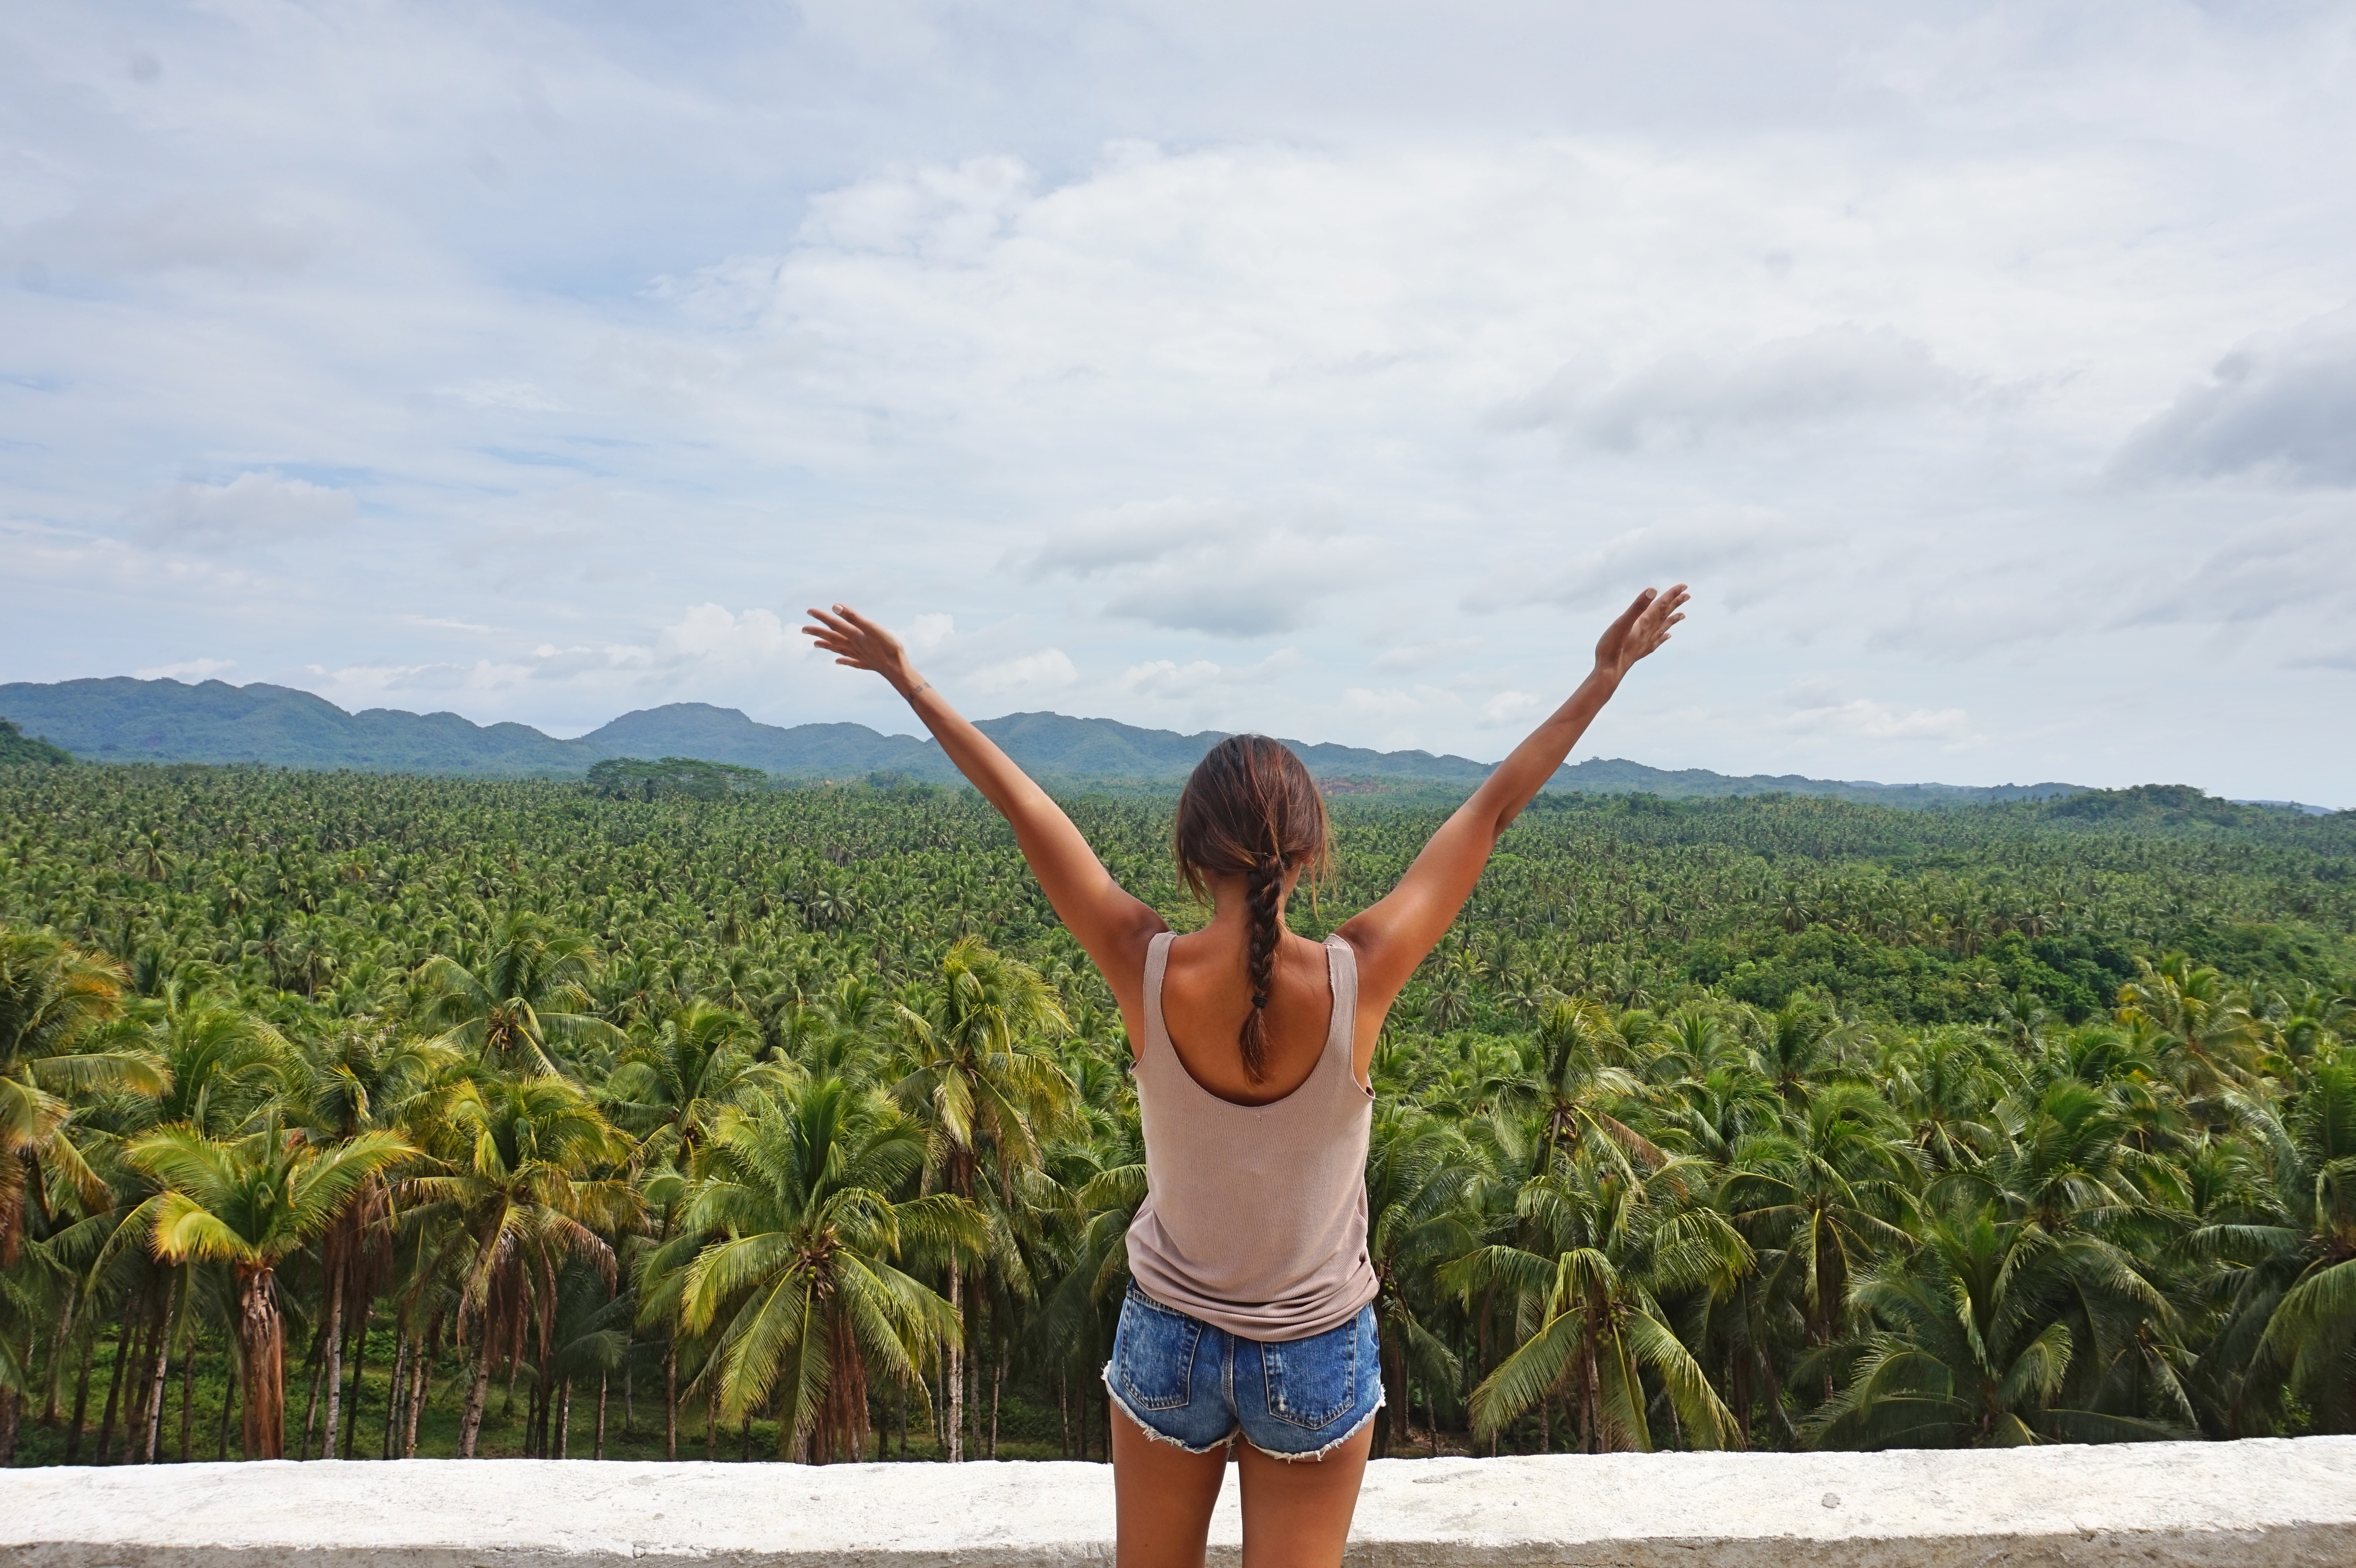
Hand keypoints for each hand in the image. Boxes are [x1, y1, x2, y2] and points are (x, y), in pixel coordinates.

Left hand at [802, 604, 922, 695]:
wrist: (897, 669)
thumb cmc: (888, 647)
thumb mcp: (872, 628)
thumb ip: (854, 617)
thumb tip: (835, 607)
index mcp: (853, 636)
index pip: (834, 624)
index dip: (821, 617)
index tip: (809, 611)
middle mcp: (853, 646)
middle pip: (832, 638)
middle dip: (817, 632)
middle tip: (804, 629)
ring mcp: (859, 656)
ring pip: (838, 650)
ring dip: (826, 646)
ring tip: (815, 644)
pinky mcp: (867, 663)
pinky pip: (851, 662)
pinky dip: (843, 661)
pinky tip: (837, 662)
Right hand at [1592, 584, 1687, 681]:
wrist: (1609, 672)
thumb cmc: (1612, 647)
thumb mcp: (1622, 622)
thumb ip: (1637, 607)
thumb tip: (1653, 590)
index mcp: (1643, 623)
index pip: (1661, 605)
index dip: (1672, 595)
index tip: (1684, 586)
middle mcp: (1647, 632)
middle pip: (1664, 615)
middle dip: (1675, 604)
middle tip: (1687, 595)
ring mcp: (1644, 643)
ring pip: (1662, 628)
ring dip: (1672, 620)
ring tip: (1682, 614)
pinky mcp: (1639, 652)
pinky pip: (1656, 642)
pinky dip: (1663, 637)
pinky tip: (1667, 636)